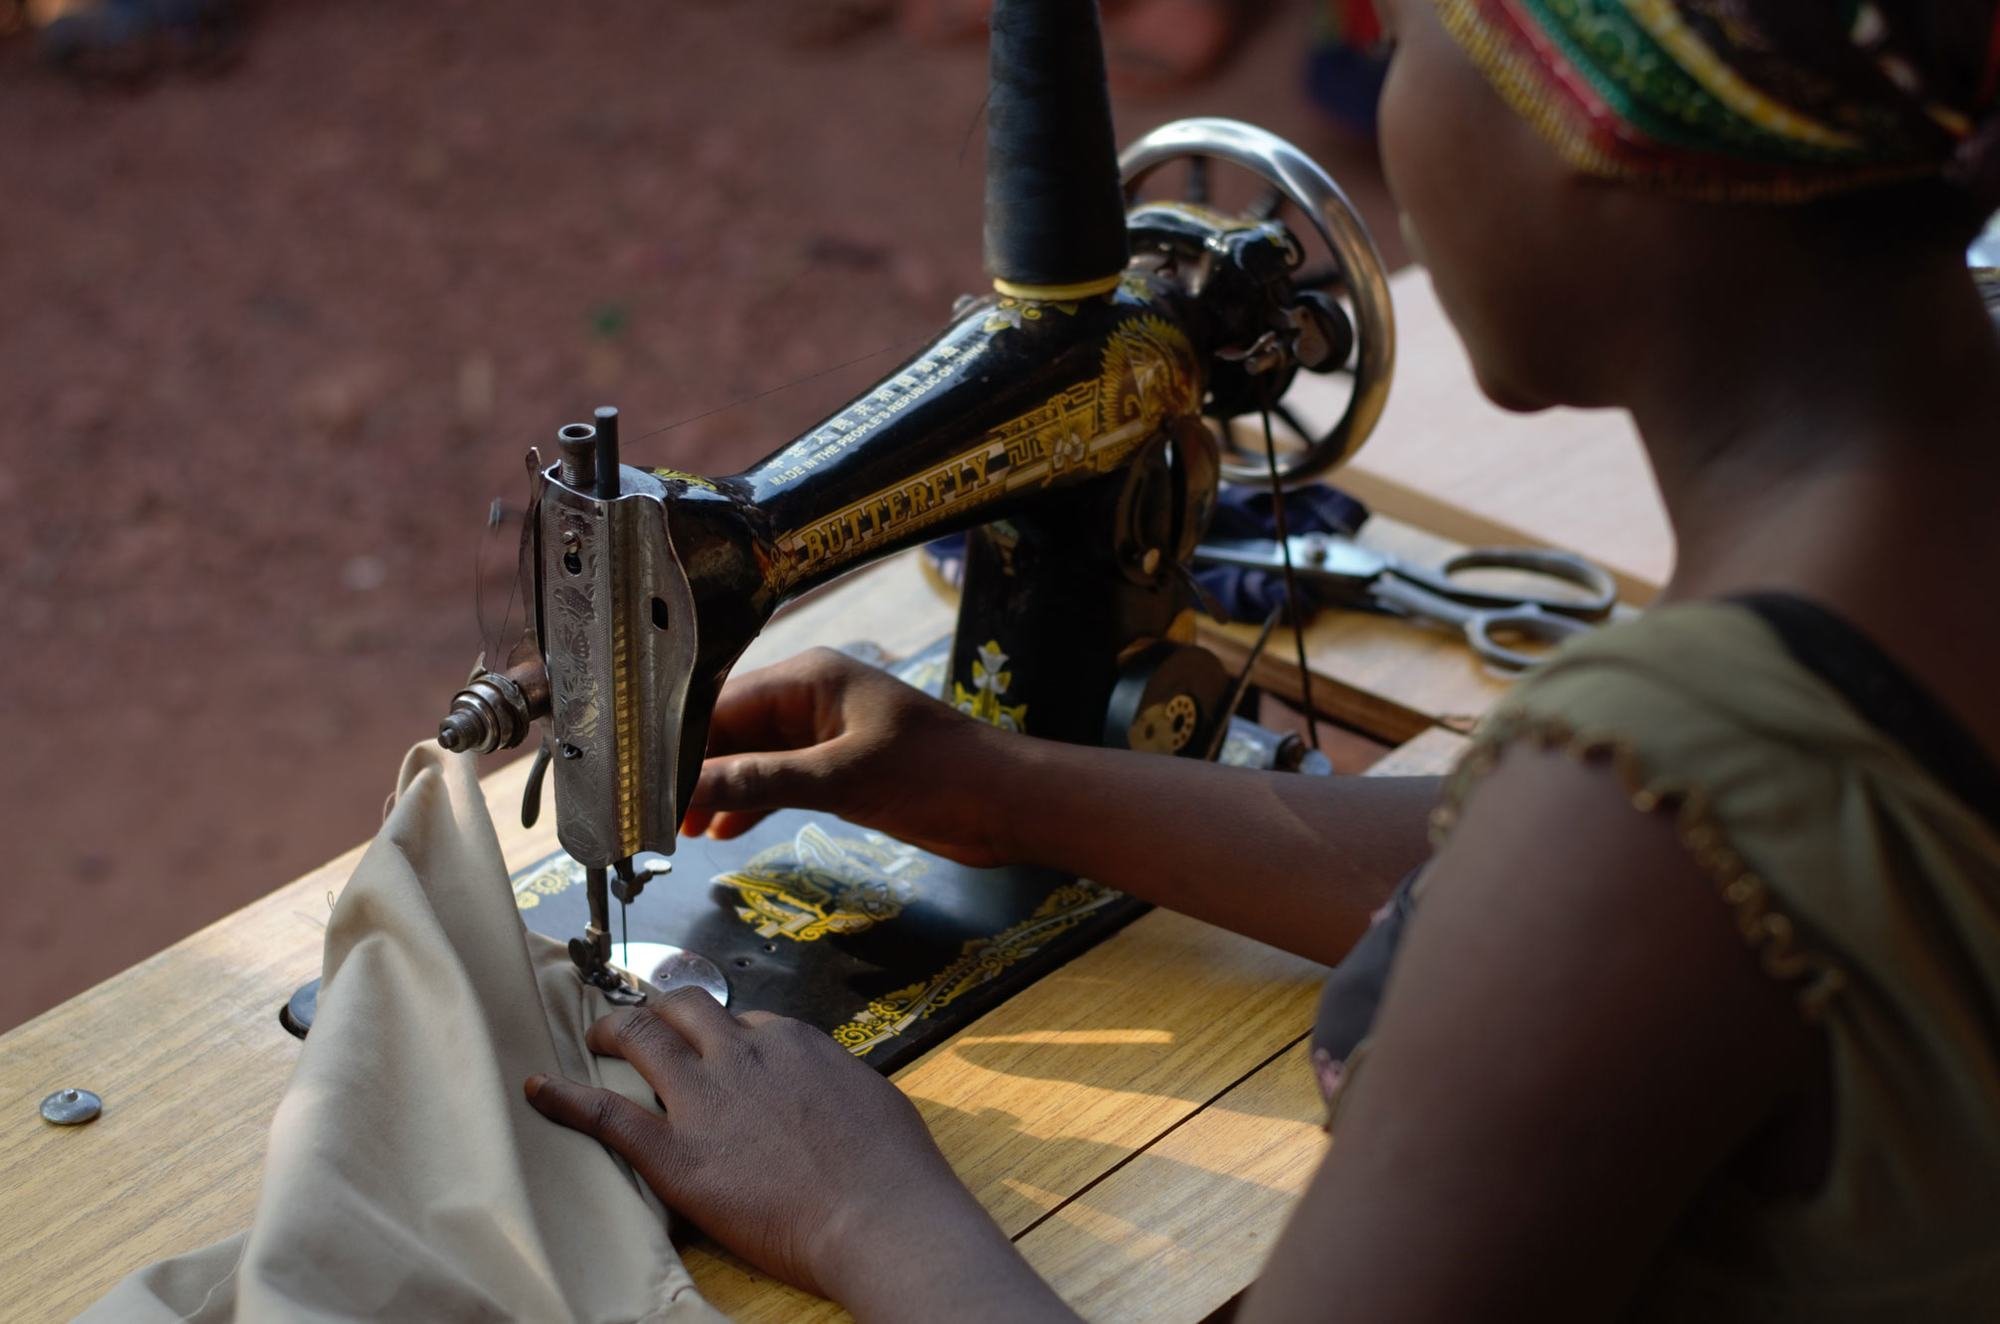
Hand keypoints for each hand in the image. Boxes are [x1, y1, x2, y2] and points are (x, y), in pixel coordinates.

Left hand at [525, 990, 1064, 1317]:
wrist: (881, 1215)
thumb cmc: (894, 1169)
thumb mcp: (871, 1097)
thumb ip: (833, 1081)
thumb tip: (825, 1087)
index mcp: (791, 1042)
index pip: (742, 1021)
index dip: (722, 1034)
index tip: (715, 1050)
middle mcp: (742, 1055)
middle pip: (683, 1009)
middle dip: (657, 1010)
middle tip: (640, 1023)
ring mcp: (706, 1101)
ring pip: (642, 1038)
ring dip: (612, 1030)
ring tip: (596, 1035)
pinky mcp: (677, 1154)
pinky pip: (606, 1115)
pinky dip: (566, 1098)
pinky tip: (538, 1089)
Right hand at [680, 647, 1021, 867]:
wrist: (1006, 804)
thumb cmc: (936, 776)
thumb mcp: (841, 778)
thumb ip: (762, 781)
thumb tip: (690, 789)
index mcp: (809, 679)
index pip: (719, 704)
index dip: (676, 745)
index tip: (638, 783)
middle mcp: (811, 698)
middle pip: (729, 731)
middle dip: (690, 771)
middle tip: (649, 817)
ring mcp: (824, 733)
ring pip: (750, 758)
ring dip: (717, 791)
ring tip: (678, 831)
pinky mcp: (839, 767)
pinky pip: (777, 780)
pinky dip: (749, 802)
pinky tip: (723, 832)